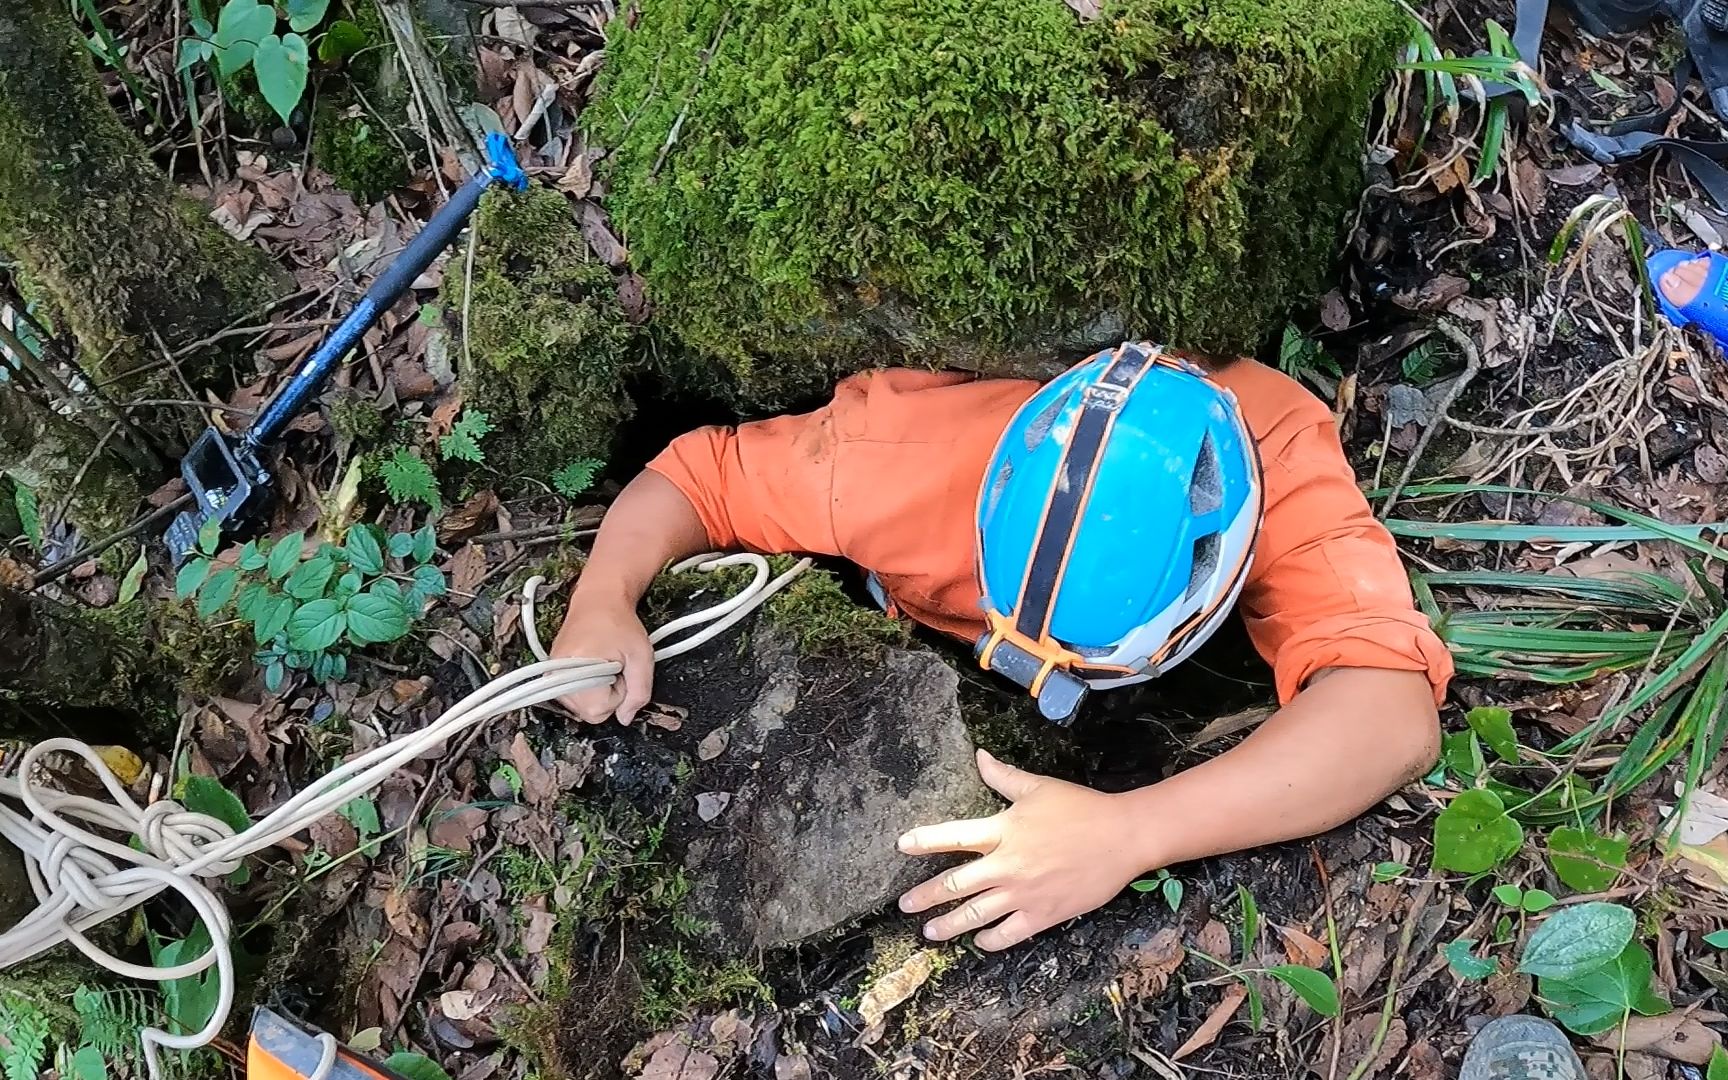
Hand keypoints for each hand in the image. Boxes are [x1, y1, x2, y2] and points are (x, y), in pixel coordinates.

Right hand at [549, 596, 654, 724]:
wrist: (598, 600)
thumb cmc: (619, 623)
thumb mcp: (642, 656)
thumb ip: (639, 691)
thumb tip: (626, 718)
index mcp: (577, 670)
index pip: (599, 710)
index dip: (618, 694)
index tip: (620, 671)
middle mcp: (557, 675)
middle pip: (588, 713)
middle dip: (607, 695)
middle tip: (613, 667)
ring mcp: (551, 675)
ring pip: (580, 707)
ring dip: (597, 692)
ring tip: (602, 665)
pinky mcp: (551, 673)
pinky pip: (573, 696)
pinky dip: (586, 688)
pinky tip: (592, 667)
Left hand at [896, 750, 1149, 950]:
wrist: (1123, 838)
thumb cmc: (1081, 808)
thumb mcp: (1039, 787)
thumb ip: (1003, 776)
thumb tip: (979, 755)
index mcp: (1003, 831)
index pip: (953, 837)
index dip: (924, 841)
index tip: (902, 845)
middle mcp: (1007, 865)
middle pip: (956, 885)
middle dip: (926, 896)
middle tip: (904, 905)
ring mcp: (1023, 894)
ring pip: (976, 915)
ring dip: (949, 925)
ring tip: (929, 932)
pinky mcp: (1043, 915)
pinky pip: (1008, 934)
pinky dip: (990, 940)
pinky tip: (979, 941)